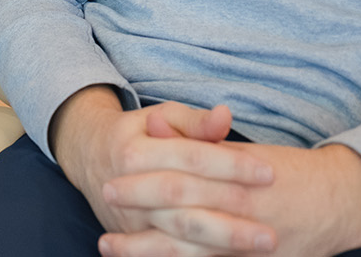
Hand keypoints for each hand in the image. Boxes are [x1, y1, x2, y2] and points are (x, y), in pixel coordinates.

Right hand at [51, 88, 274, 246]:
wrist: (89, 155)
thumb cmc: (137, 133)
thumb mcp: (162, 116)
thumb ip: (196, 121)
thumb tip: (225, 116)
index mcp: (136, 150)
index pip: (190, 157)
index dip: (230, 164)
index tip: (268, 173)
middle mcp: (127, 186)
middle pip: (184, 201)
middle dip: (229, 213)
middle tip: (271, 227)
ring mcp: (127, 218)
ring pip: (177, 235)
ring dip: (221, 242)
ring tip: (262, 244)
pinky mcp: (132, 239)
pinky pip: (168, 254)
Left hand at [101, 138, 360, 256]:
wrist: (339, 201)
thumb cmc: (284, 171)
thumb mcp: (241, 149)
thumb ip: (196, 139)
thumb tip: (154, 124)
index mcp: (238, 177)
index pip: (184, 175)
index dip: (144, 178)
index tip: (111, 178)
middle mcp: (243, 211)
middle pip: (182, 212)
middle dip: (140, 210)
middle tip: (105, 203)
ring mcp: (250, 245)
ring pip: (191, 250)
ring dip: (147, 249)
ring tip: (109, 246)